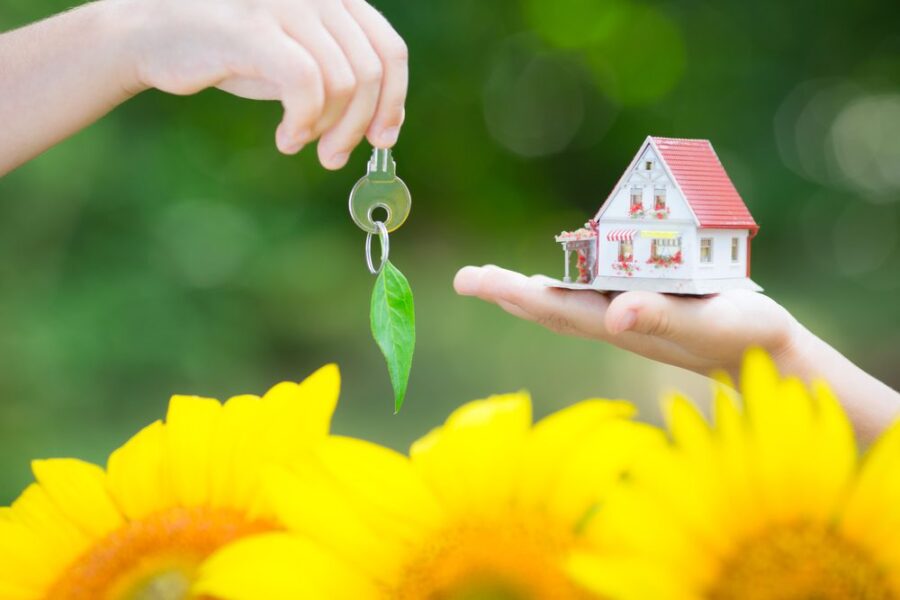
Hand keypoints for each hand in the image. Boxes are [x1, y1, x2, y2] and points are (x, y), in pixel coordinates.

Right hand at [123, 0, 407, 167]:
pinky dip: (305, 122)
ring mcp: (286, 5)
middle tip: (333, 157)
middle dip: (359, 126)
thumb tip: (385, 121)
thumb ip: (340, 75)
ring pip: (344, 83)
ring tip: (298, 142)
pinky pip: (307, 85)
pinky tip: (286, 137)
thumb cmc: (230, 50)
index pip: (390, 49)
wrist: (153, 33)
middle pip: (371, 72)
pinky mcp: (254, 29)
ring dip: (328, 128)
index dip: (394, 100)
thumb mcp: (298, 58)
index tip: (381, 138)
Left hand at [453, 265, 797, 378]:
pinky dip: (564, 287)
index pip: (553, 308)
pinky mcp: (642, 308)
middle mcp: (613, 322)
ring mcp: (625, 317)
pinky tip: (556, 281)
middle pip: (548, 307)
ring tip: (494, 281)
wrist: (765, 354)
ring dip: (528, 291)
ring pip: (565, 303)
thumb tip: (614, 316)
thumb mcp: (706, 322)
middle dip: (506, 292)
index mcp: (619, 324)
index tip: (475, 280)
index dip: (512, 293)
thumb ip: (662, 319)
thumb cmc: (742, 336)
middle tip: (466, 278)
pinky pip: (591, 296)